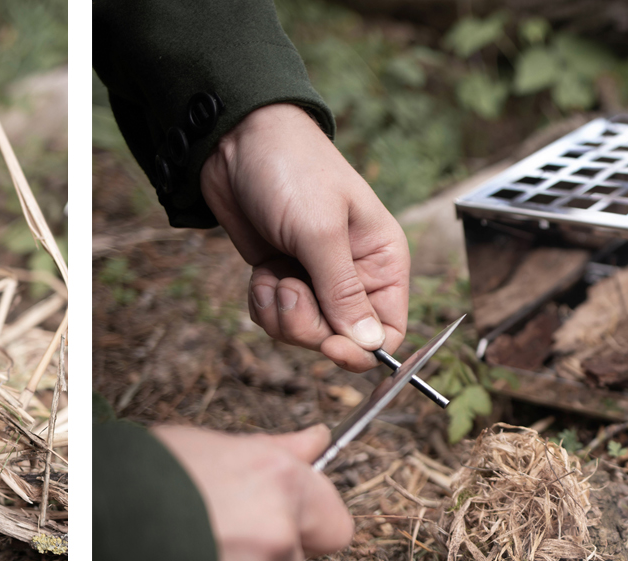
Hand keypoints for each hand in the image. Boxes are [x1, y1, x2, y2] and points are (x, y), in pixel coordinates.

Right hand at [153, 424, 352, 560]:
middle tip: (212, 546)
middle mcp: (276, 536)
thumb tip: (315, 441)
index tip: (282, 523)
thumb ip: (266, 451)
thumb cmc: (133, 482)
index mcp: (276, 481)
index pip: (334, 522)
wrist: (85, 536)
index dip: (307, 525)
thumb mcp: (197, 446)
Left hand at [200, 104, 409, 372]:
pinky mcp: (284, 281)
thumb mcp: (320, 231)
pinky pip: (275, 321)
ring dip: (279, 312)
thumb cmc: (292, 170)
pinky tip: (261, 270)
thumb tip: (371, 344)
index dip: (360, 351)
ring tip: (273, 270)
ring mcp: (316, 282)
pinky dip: (263, 303)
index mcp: (382, 261)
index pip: (389, 331)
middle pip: (339, 340)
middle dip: (305, 323)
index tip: (328, 347)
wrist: (237, 142)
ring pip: (302, 334)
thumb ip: (343, 291)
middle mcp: (354, 277)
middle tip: (289, 286)